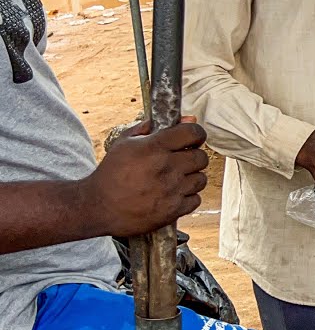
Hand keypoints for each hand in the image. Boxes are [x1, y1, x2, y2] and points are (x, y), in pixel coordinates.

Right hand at [87, 118, 209, 236]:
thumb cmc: (111, 172)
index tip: (192, 139)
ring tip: (175, 179)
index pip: (193, 133)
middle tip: (182, 160)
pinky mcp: (172, 211)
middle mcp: (165, 168)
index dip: (196, 134)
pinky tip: (173, 194)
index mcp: (154, 148)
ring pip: (201, 179)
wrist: (97, 206)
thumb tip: (185, 119)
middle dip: (193, 156)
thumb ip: (153, 127)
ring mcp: (170, 190)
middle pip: (201, 157)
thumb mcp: (125, 142)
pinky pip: (195, 199)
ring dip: (191, 178)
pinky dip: (187, 197)